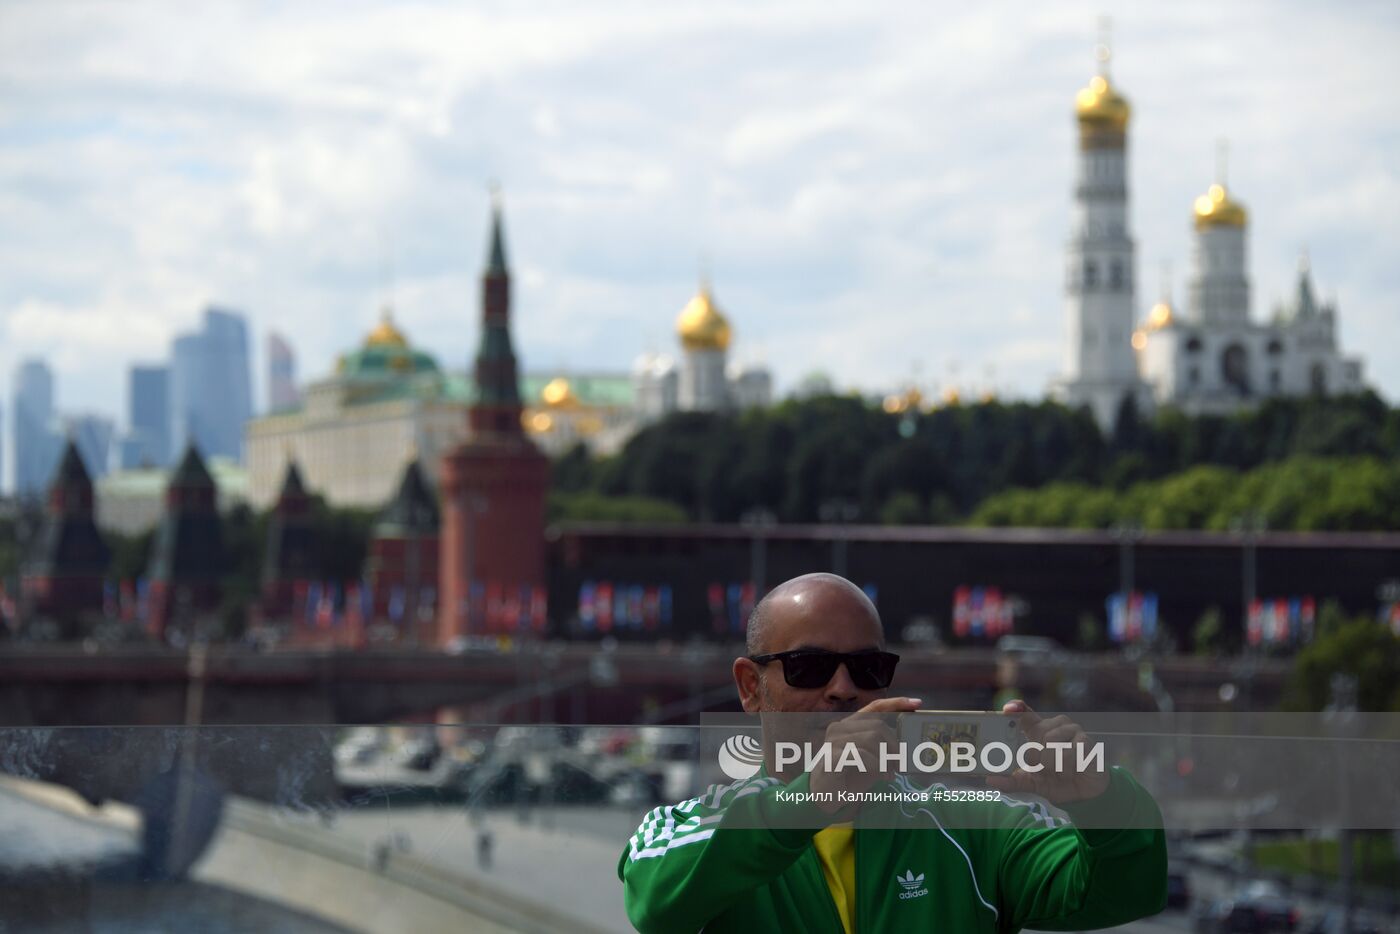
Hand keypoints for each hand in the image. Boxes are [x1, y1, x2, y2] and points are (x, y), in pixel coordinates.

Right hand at [808, 697, 920, 812]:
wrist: (824, 796)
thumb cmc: (849, 776)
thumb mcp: (871, 759)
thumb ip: (884, 749)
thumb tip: (906, 747)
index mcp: (850, 725)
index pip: (875, 707)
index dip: (897, 703)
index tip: (917, 703)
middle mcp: (841, 728)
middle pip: (878, 725)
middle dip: (894, 745)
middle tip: (901, 763)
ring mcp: (834, 741)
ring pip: (872, 739)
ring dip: (887, 758)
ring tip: (892, 773)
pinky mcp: (832, 755)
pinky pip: (862, 755)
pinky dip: (878, 766)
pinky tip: (883, 776)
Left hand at [985, 701, 1109, 804]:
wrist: (1084, 795)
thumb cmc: (1056, 782)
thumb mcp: (1031, 784)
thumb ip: (1011, 781)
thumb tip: (990, 779)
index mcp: (1038, 732)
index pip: (1025, 715)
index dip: (1016, 709)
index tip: (1007, 710)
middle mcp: (1055, 726)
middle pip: (1037, 732)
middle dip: (1037, 755)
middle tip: (1046, 768)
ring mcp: (1072, 731)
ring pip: (1051, 742)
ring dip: (1052, 762)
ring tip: (1061, 769)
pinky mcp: (1086, 741)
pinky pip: (1068, 752)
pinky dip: (1066, 766)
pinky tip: (1072, 769)